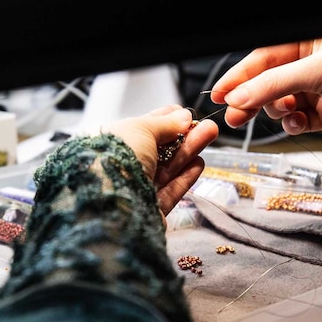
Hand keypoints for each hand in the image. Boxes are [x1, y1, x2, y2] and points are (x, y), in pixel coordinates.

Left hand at [103, 105, 217, 214]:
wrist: (111, 200)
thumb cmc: (118, 158)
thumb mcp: (141, 129)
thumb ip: (165, 123)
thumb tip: (184, 117)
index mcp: (117, 142)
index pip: (146, 128)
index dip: (167, 119)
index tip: (187, 114)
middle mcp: (126, 164)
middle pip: (162, 148)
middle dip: (186, 135)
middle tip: (208, 125)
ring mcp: (140, 187)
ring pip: (170, 167)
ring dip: (190, 151)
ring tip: (210, 136)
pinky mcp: (153, 207)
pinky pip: (172, 190)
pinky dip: (186, 176)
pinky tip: (199, 163)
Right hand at [211, 30, 321, 156]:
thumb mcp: (319, 71)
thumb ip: (273, 84)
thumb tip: (238, 96)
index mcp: (313, 38)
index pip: (265, 56)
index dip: (241, 75)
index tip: (221, 93)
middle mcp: (318, 61)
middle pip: (271, 81)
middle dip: (254, 98)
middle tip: (234, 115)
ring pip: (284, 102)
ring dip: (278, 112)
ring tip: (283, 115)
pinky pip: (302, 120)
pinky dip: (296, 124)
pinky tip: (300, 124)